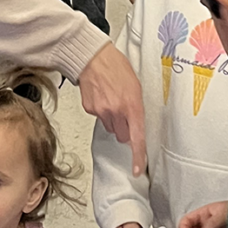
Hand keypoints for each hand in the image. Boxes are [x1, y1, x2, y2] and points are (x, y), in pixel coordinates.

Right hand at [79, 42, 146, 173]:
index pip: (137, 137)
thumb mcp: (136, 86)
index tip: (137, 169)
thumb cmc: (117, 67)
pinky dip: (102, 111)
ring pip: (111, 128)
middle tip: (124, 111)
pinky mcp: (90, 109)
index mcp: (132, 105)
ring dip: (113, 119)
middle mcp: (117, 111)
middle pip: (122, 136)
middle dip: (125, 128)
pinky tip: (103, 96)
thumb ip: (136, 107)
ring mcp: (102, 111)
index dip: (137, 156)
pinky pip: (99, 118)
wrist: (93, 57)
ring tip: (112, 99)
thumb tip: (135, 125)